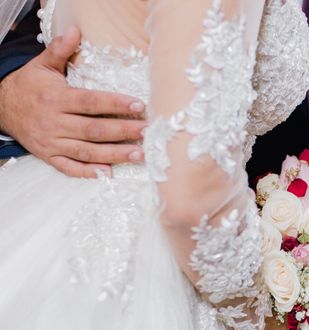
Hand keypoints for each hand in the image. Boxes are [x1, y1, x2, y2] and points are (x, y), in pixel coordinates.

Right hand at [0, 27, 146, 177]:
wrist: (1, 108)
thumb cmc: (29, 85)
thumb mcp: (42, 65)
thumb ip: (60, 50)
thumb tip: (75, 30)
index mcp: (56, 99)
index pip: (91, 102)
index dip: (115, 103)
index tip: (139, 105)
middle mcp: (54, 122)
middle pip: (94, 129)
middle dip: (122, 131)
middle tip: (147, 132)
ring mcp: (52, 142)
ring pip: (86, 151)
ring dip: (114, 154)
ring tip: (139, 154)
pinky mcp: (49, 157)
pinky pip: (70, 168)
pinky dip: (89, 172)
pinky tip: (109, 173)